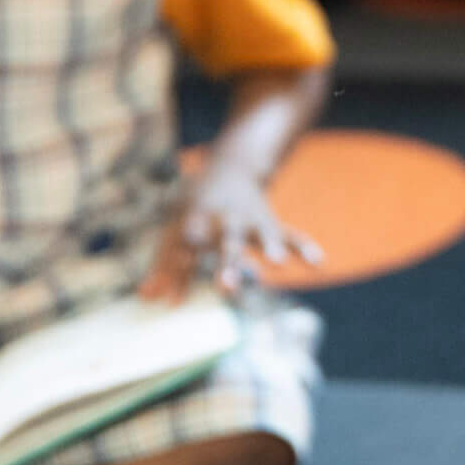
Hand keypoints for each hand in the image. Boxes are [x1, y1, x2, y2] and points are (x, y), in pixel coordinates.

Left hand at [143, 169, 323, 303]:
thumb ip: (163, 263)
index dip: (178, 272)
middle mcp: (227, 218)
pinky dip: (304, 246)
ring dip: (270, 247)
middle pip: (227, 242)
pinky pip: (292, 234)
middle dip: (227, 264)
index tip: (172, 301)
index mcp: (198, 217)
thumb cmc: (196, 203)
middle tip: (226, 287)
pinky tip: (318, 262)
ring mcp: (253, 220)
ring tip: (277, 263)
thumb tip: (146, 299)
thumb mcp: (174, 224)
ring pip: (262, 234)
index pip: (186, 248)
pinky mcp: (272, 223)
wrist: (233, 164)